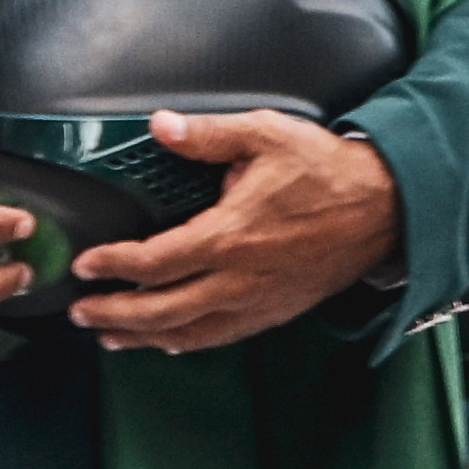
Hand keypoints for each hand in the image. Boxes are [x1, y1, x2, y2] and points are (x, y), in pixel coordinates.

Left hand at [65, 110, 401, 351]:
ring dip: (146, 337)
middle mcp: (243, 278)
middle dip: (116, 314)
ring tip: (109, 336)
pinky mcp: (280, 310)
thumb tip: (160, 126)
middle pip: (165, 310)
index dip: (114, 266)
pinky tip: (169, 341)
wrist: (389, 207)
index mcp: (231, 236)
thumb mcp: (266, 135)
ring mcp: (263, 300)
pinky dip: (191, 342)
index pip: (156, 262)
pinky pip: (227, 335)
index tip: (85, 265)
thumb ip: (208, 134)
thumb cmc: (327, 171)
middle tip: (79, 311)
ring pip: (193, 332)